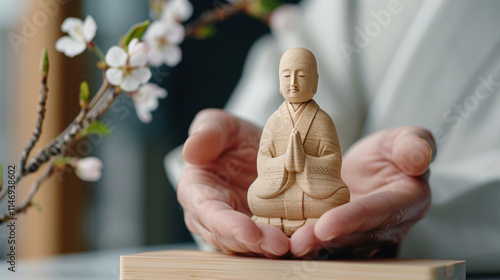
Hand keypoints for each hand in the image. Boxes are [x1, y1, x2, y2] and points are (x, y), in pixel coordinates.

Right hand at [178, 109, 288, 255]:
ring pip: (250, 246)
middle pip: (229, 237)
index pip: (208, 212)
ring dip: (270, 249)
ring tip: (293, 246)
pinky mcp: (261, 232)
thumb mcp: (220, 125)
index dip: (227, 224)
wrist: (256, 149)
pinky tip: (304, 242)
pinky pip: (270, 242)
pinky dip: (286, 243)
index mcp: (197, 192)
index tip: (248, 231)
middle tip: (280, 245)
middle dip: (254, 243)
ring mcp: (238, 228)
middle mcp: (213, 218)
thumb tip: (190, 151)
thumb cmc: (231, 137)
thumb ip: (207, 133)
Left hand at [290, 126, 435, 257]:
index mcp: (407, 201)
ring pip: (336, 242)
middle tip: (298, 242)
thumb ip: (413, 145)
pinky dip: (303, 237)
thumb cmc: (392, 153)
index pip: (379, 212)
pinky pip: (322, 237)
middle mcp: (386, 225)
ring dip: (312, 244)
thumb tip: (420, 157)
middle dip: (325, 239)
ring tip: (288, 244)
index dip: (353, 219)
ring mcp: (362, 233)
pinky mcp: (340, 232)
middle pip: (354, 235)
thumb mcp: (406, 139)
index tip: (326, 225)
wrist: (373, 169)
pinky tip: (282, 239)